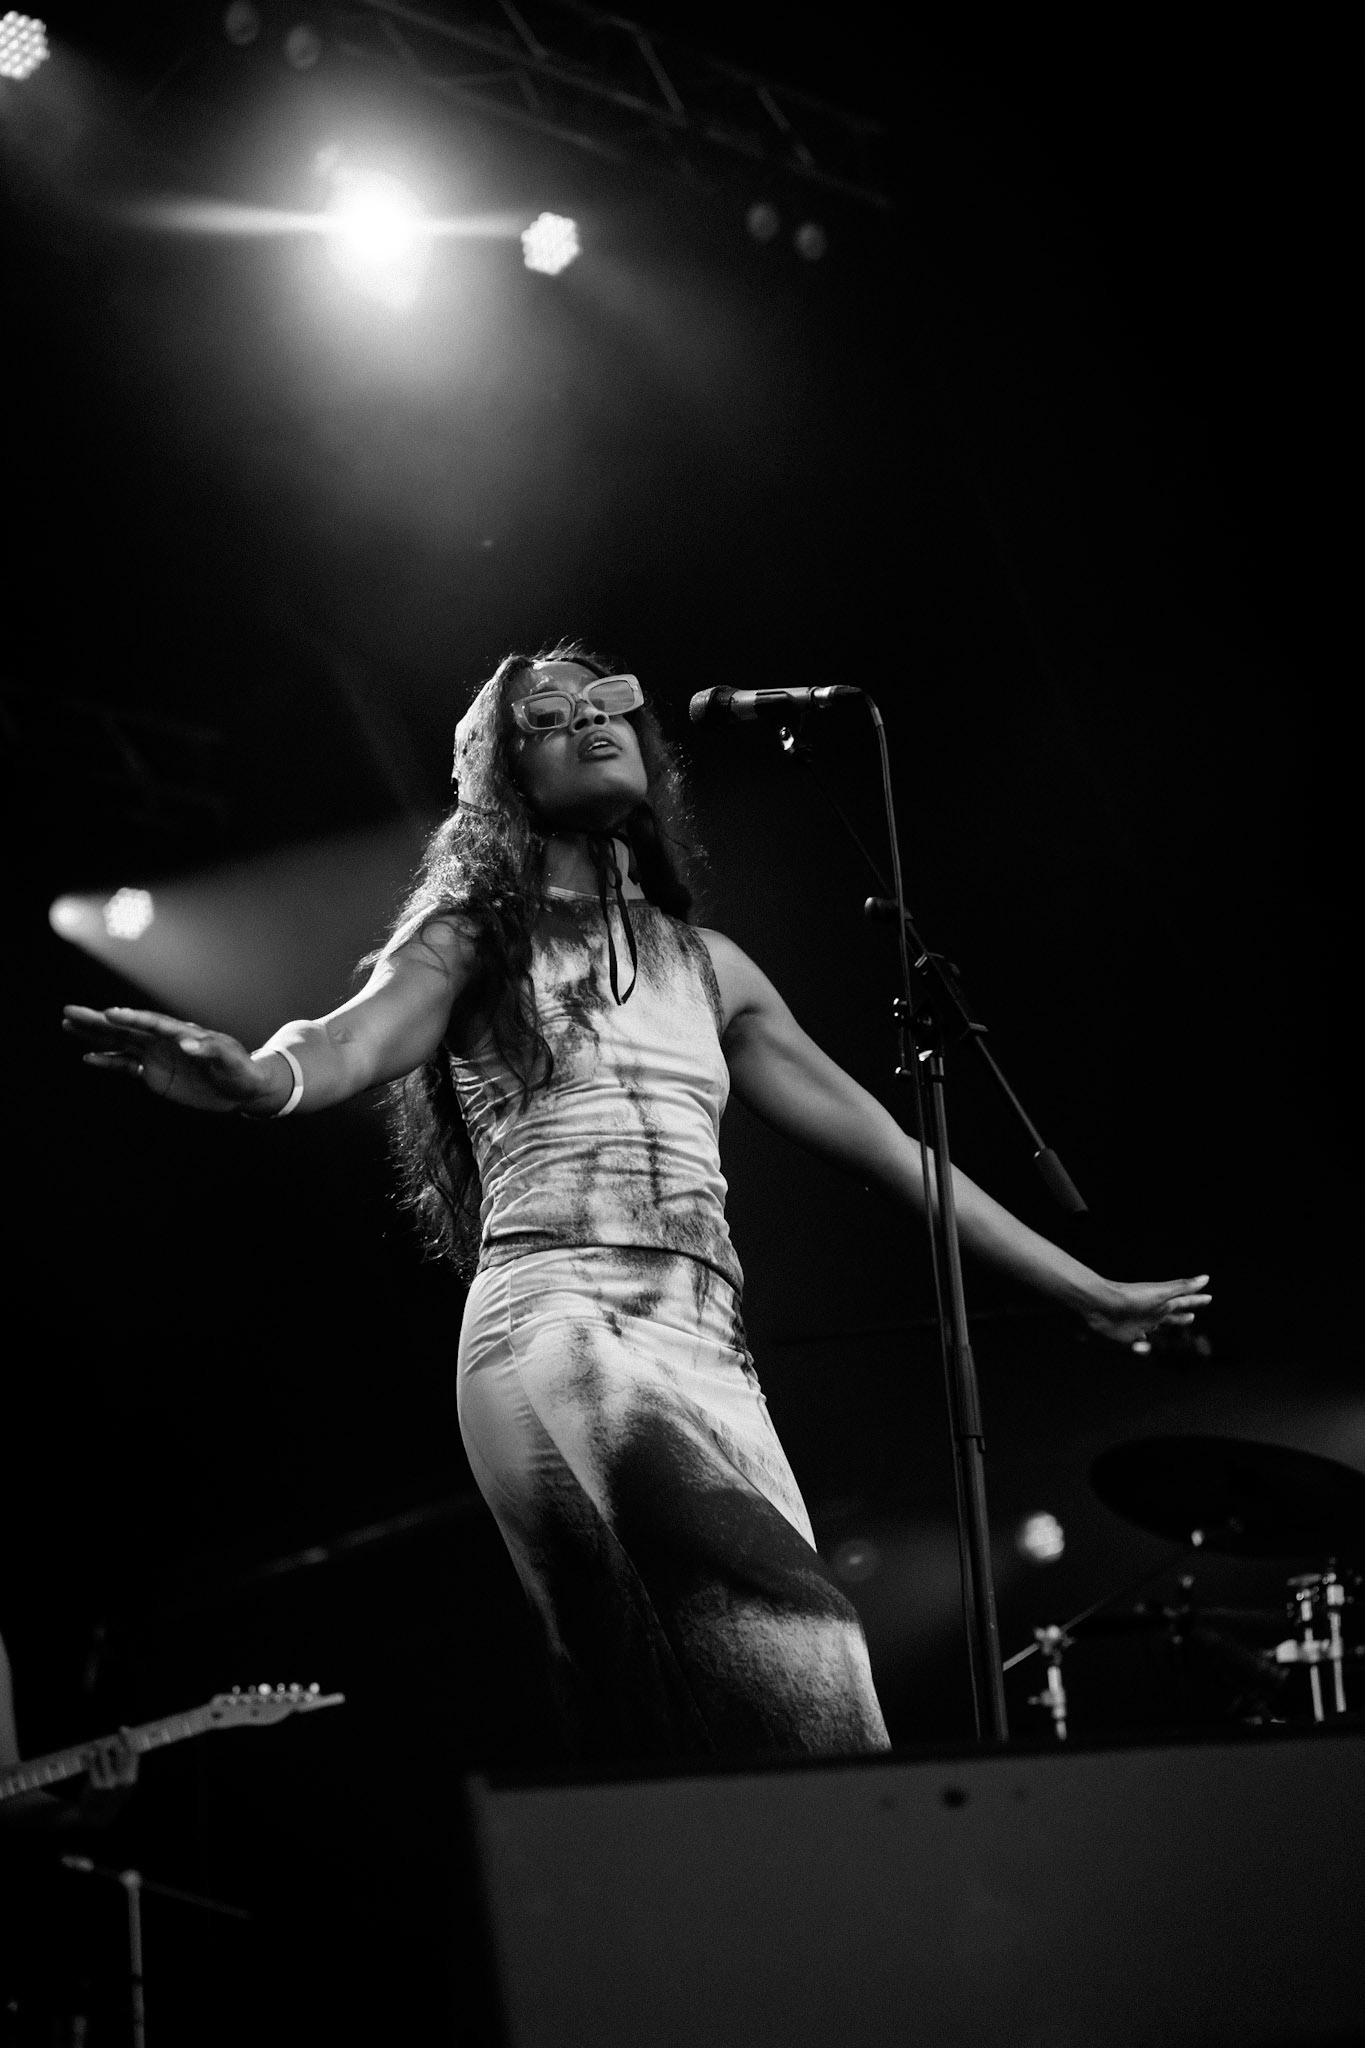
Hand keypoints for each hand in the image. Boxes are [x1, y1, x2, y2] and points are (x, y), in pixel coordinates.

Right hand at [62, 1005, 287, 1114]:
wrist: (241, 1087)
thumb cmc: (239, 1069)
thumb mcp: (230, 1060)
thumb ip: (211, 1051)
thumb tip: (189, 1044)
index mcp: (182, 1033)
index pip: (152, 1023)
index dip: (132, 1018)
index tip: (110, 1014)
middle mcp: (163, 1040)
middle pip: (126, 1028)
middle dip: (98, 1020)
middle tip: (69, 1010)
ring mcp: (155, 1055)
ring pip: (119, 1042)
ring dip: (94, 1035)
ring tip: (68, 1024)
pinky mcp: (152, 1073)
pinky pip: (125, 1065)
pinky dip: (107, 1061)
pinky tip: (88, 1057)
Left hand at [75, 1727, 137, 1826]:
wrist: (96, 1816)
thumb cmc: (110, 1798)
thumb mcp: (123, 1787)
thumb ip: (125, 1769)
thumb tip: (122, 1746)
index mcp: (131, 1780)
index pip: (134, 1755)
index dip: (130, 1740)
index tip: (126, 1730)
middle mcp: (122, 1781)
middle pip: (123, 1754)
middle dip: (121, 1740)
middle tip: (120, 1730)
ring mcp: (109, 1783)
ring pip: (106, 1759)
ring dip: (101, 1748)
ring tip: (97, 1742)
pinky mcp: (96, 1785)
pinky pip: (93, 1767)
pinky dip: (90, 1759)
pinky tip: (87, 1753)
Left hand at [1083, 1273, 1211, 1346]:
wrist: (1102, 1304)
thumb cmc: (1132, 1297)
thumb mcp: (1161, 1293)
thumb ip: (1183, 1287)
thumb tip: (1207, 1277)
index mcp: (1163, 1303)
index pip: (1184, 1301)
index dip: (1196, 1301)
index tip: (1209, 1297)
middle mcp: (1153, 1313)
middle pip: (1172, 1316)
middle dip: (1182, 1316)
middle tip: (1192, 1316)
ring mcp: (1141, 1325)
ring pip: (1158, 1328)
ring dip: (1166, 1329)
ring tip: (1171, 1333)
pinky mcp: (1128, 1337)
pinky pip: (1140, 1343)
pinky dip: (1144, 1346)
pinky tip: (1145, 1345)